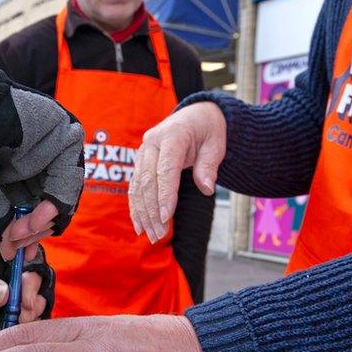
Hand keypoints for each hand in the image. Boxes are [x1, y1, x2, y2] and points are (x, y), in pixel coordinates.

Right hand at [0, 68, 84, 241]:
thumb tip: (10, 249)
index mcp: (16, 166)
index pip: (32, 206)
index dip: (26, 232)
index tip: (16, 252)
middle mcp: (38, 157)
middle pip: (50, 205)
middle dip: (33, 231)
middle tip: (16, 246)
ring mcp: (53, 145)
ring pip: (63, 196)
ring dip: (42, 222)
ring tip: (21, 232)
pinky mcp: (65, 134)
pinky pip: (70, 178)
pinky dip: (55, 203)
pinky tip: (36, 215)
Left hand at [0, 218, 53, 325]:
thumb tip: (3, 294)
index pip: (22, 245)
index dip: (30, 260)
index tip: (26, 277)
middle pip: (29, 271)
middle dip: (32, 287)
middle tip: (26, 304)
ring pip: (23, 295)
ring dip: (29, 307)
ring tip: (23, 316)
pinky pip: (8, 314)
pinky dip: (16, 321)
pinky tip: (17, 325)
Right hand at [129, 102, 225, 242]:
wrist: (195, 116)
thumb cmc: (208, 130)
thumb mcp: (216, 144)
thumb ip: (209, 166)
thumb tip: (207, 189)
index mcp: (172, 135)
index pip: (166, 169)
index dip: (165, 194)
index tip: (166, 217)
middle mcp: (152, 142)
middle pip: (148, 181)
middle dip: (152, 210)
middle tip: (158, 234)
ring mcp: (143, 152)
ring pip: (138, 186)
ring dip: (143, 213)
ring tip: (151, 235)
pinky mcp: (140, 162)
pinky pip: (135, 187)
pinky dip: (136, 207)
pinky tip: (139, 225)